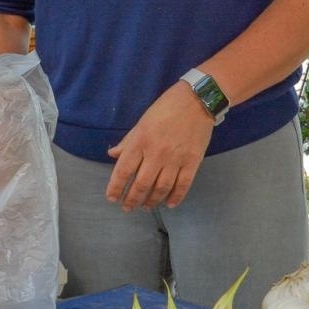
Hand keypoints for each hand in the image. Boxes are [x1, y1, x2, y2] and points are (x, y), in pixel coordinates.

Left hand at [105, 83, 214, 210]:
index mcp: (140, 141)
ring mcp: (175, 160)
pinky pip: (182, 186)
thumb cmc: (166, 108)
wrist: (197, 101)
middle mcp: (156, 153)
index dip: (116, 188)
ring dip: (151, 201)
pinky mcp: (192, 162)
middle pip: (141, 185)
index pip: (123, 171)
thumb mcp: (142, 122)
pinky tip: (168, 204)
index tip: (112, 197)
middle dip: (132, 199)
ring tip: (146, 206)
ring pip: (161, 189)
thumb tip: (113, 155)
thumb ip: (128, 141)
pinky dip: (175, 198)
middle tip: (127, 207)